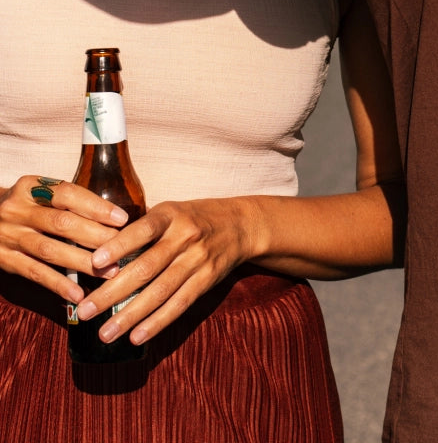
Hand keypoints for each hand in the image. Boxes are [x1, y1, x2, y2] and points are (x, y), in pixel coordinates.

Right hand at [0, 176, 127, 303]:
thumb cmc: (25, 206)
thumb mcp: (39, 193)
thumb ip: (67, 202)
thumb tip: (112, 217)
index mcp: (30, 186)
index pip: (68, 194)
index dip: (96, 206)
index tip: (122, 219)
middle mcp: (17, 210)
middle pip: (62, 224)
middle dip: (95, 236)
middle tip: (121, 248)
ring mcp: (9, 236)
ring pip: (50, 250)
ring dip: (82, 262)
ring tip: (109, 272)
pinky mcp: (4, 260)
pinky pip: (34, 273)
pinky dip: (58, 284)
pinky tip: (78, 294)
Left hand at [76, 196, 260, 345]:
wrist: (241, 224)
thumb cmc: (193, 218)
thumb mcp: (171, 212)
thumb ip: (141, 231)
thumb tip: (99, 258)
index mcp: (171, 215)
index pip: (143, 230)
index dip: (119, 246)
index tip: (95, 262)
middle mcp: (185, 237)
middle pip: (146, 267)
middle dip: (112, 292)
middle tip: (85, 311)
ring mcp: (198, 260)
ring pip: (160, 292)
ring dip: (130, 315)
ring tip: (105, 334)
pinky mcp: (207, 280)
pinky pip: (180, 304)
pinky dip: (157, 322)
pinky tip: (136, 336)